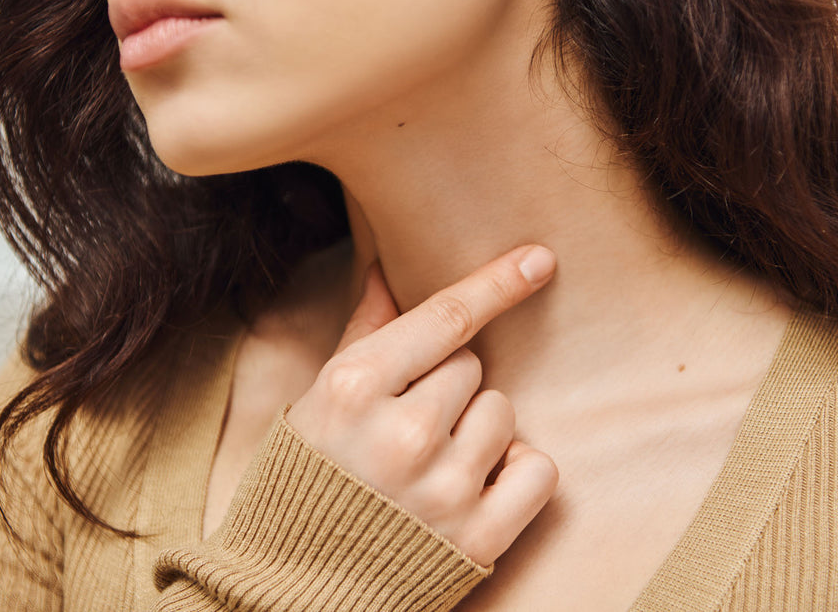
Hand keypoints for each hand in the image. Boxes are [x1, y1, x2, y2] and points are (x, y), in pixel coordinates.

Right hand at [284, 245, 559, 567]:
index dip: (496, 283)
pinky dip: (518, 472)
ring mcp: (442, 489)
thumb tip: (386, 270)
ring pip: (503, 414)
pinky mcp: (476, 539)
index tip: (539, 259)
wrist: (298, 588)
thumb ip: (364, 334)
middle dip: (449, 389)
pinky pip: (538, 470)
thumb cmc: (308, 480)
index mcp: (354, 389)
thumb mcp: (318, 401)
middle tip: (409, 428)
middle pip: (472, 367)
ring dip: (479, 430)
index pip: (445, 319)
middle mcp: (401, 435)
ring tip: (432, 463)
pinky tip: (477, 487)